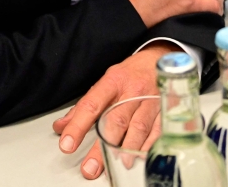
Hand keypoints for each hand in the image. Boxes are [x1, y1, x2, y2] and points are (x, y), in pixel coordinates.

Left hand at [53, 41, 174, 179]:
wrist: (161, 60)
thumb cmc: (130, 74)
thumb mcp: (105, 82)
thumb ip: (83, 106)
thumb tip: (61, 127)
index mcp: (113, 81)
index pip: (91, 105)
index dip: (78, 125)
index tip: (67, 143)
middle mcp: (132, 91)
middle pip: (116, 120)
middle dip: (102, 146)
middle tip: (91, 167)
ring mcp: (151, 101)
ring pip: (138, 127)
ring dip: (127, 149)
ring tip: (117, 165)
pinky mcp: (166, 111)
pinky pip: (157, 132)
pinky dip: (148, 147)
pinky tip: (139, 158)